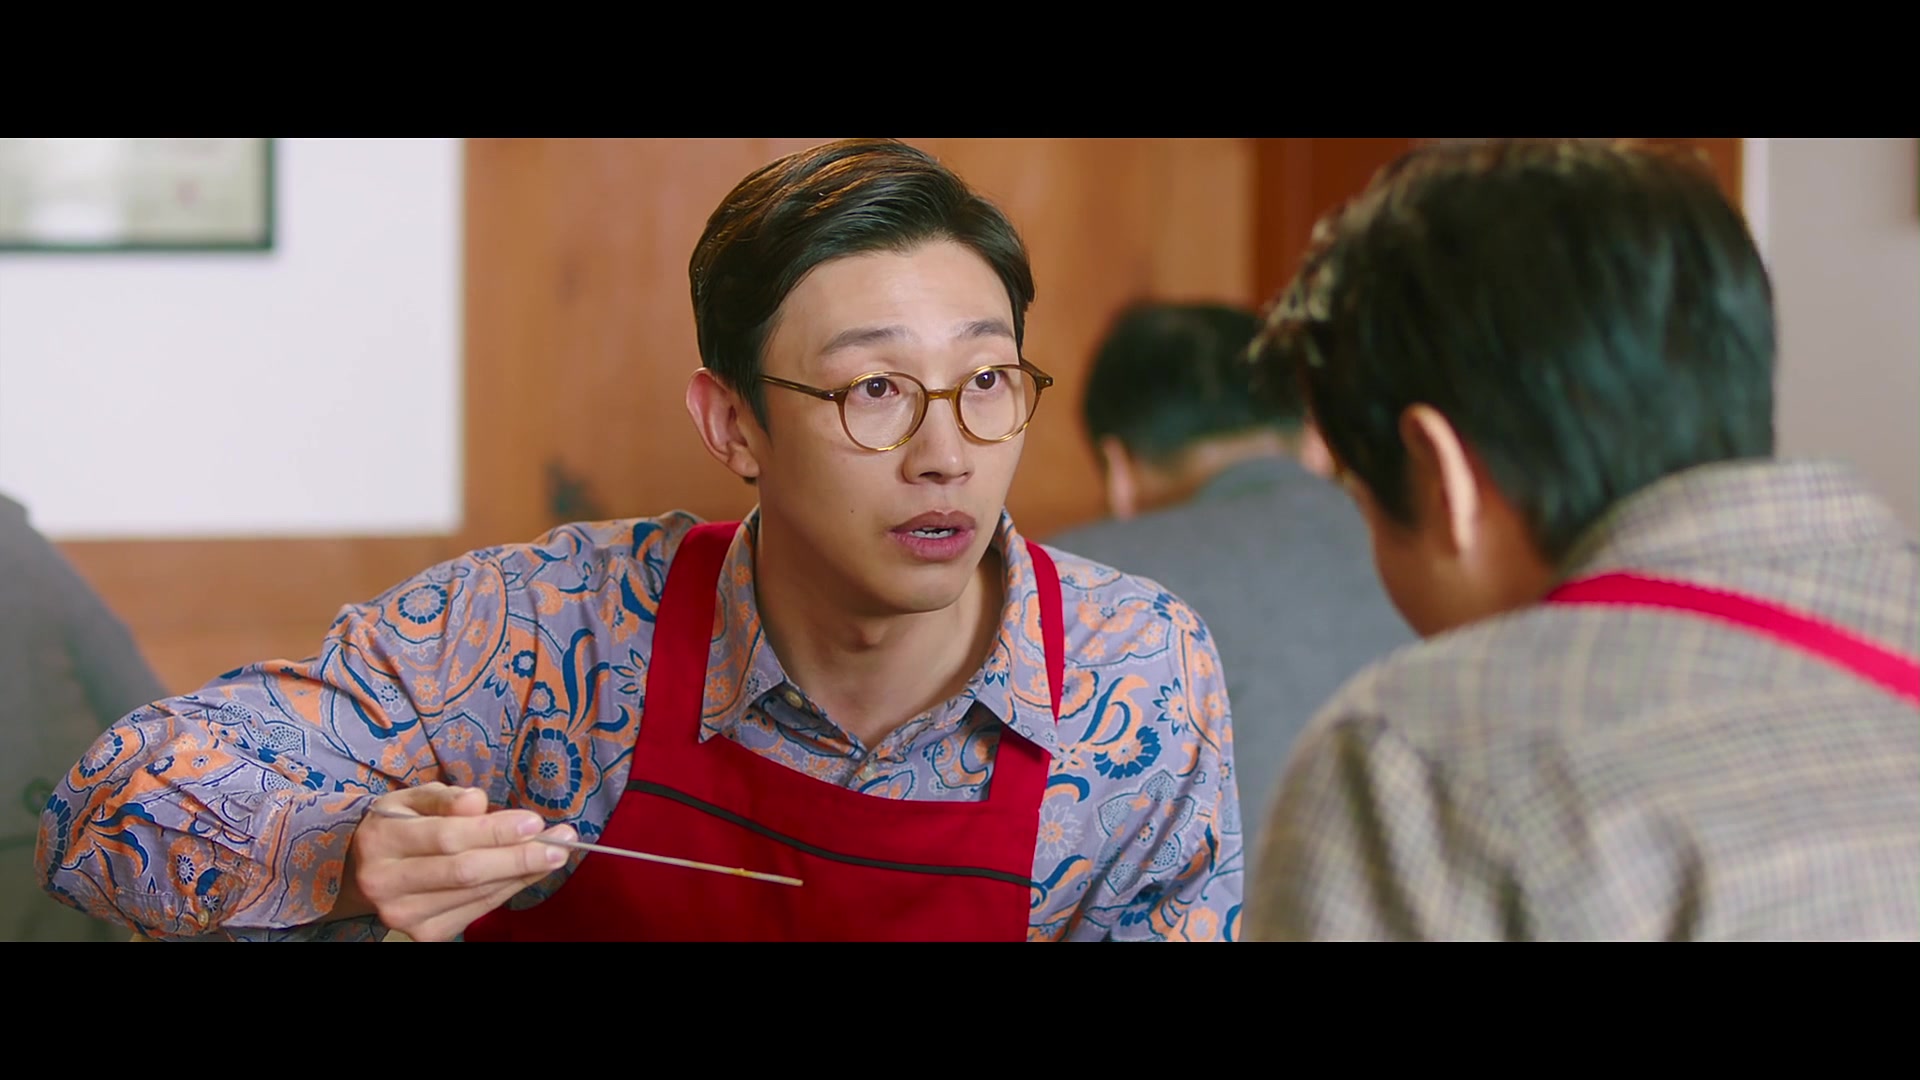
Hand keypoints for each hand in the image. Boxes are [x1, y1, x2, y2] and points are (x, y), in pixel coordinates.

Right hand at [340, 782, 575, 940]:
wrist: (362, 871)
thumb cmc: (398, 826)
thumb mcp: (411, 798)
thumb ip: (445, 797)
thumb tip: (478, 801)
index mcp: (382, 840)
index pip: (447, 837)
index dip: (495, 831)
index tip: (535, 821)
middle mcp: (386, 884)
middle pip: (466, 872)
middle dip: (520, 856)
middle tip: (562, 841)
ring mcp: (404, 915)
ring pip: (477, 894)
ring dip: (523, 873)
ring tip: (554, 852)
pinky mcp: (423, 934)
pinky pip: (478, 911)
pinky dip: (508, 890)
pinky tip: (528, 872)